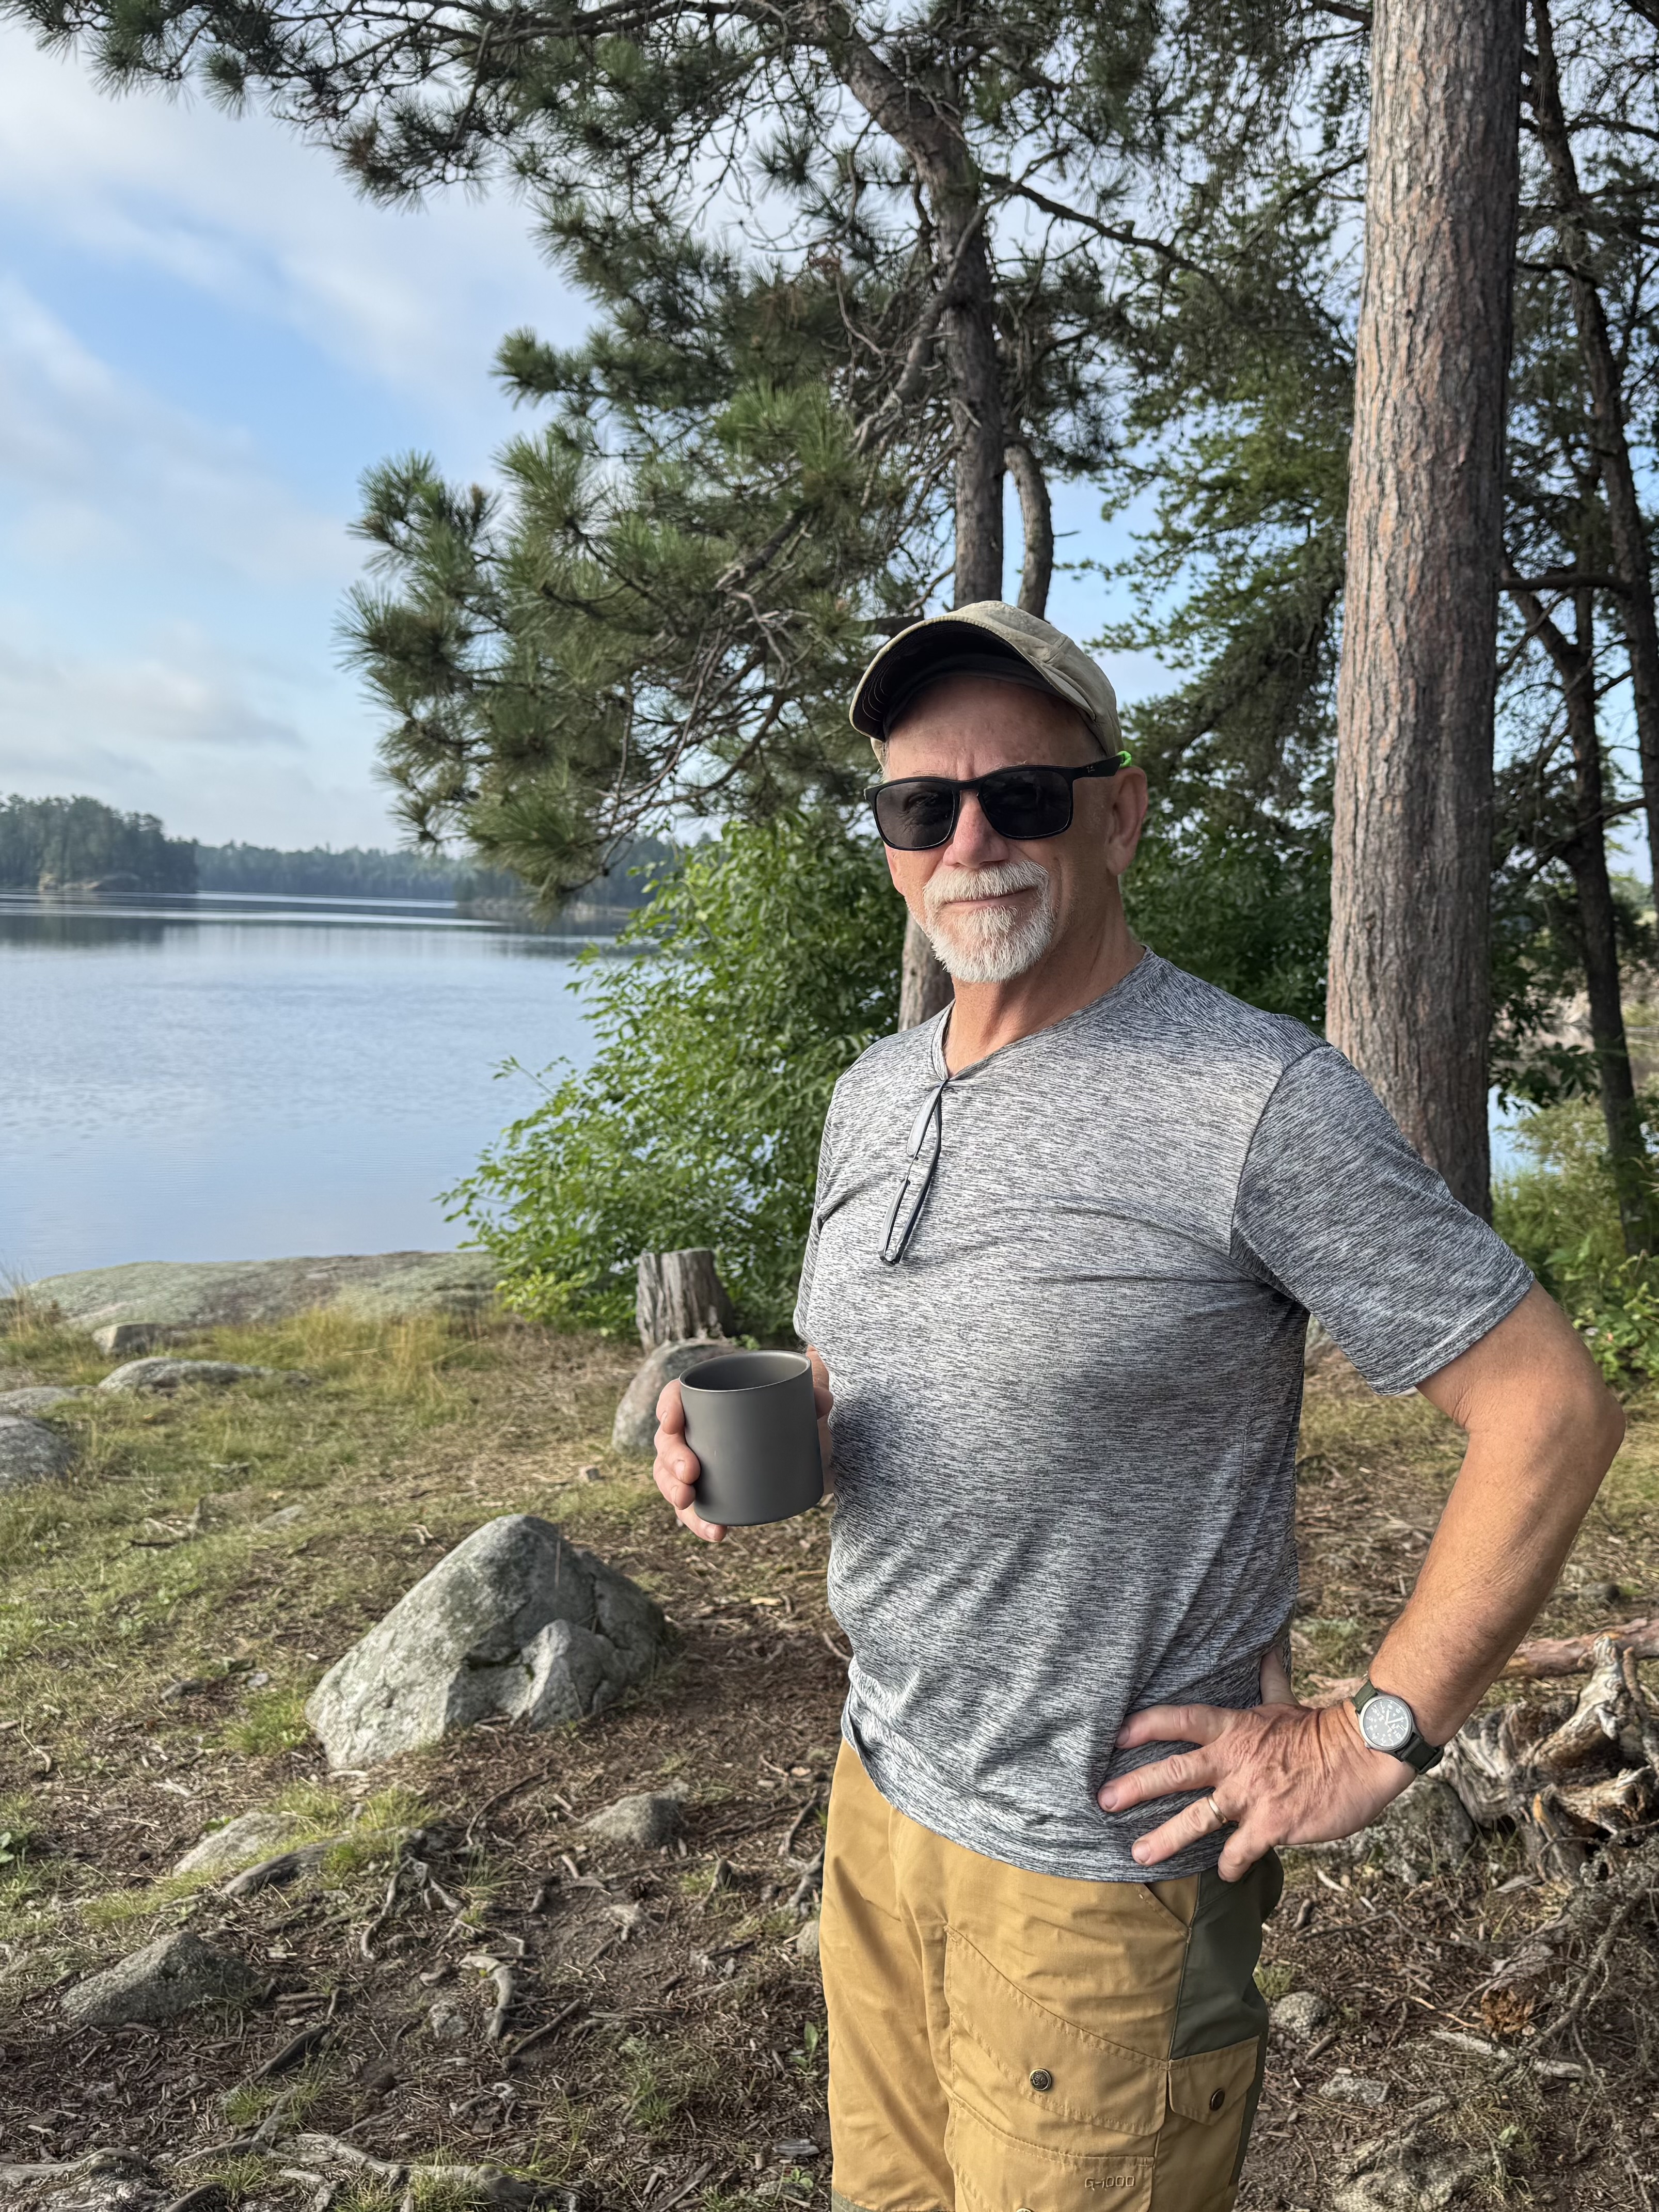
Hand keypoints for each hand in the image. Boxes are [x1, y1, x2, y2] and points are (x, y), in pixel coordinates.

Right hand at [652, 1348, 833, 1544]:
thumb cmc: (797, 1417)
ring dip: (673, 1491)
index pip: (676, 1396)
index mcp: (710, 1399)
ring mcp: (699, 1462)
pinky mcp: (710, 1491)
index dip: (667, 1406)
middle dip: (671, 1458)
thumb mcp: (807, 1403)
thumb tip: (823, 1400)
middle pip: (668, 1441)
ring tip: (688, 1501)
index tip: (671, 1421)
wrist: (811, 1454)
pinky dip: (699, 1521)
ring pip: (669, 1476)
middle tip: (689, 1472)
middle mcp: (697, 1431)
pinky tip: (716, 1531)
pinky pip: (692, 1508)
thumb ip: (816, 1394)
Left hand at [1095, 1650, 1416, 1880]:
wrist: (1363, 1755)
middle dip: (1135, 1787)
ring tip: (1138, 1856)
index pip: (1179, 1721)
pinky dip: (1230, 1866)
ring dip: (1165, 1839)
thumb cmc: (1323, 1730)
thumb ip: (1269, 1679)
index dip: (1144, 1727)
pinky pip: (1240, 1850)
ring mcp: (1251, 1794)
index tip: (1114, 1737)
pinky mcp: (1272, 1825)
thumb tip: (1266, 1647)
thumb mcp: (1286, 1702)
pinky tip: (1225, 1876)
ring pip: (1197, 1818)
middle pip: (1174, 1773)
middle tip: (1102, 1802)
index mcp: (1234, 1728)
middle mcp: (1234, 1760)